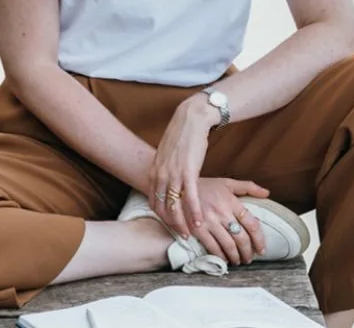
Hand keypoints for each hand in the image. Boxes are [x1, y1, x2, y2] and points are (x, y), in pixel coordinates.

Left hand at [148, 95, 269, 264]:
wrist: (191, 118)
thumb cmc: (181, 135)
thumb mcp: (166, 154)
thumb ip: (164, 169)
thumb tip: (167, 181)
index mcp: (154, 171)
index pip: (153, 202)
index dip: (161, 217)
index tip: (170, 225)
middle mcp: (161, 175)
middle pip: (163, 208)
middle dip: (171, 224)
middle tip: (181, 235)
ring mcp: (174, 174)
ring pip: (175, 207)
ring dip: (182, 223)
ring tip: (190, 234)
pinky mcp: (189, 172)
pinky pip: (190, 198)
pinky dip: (194, 213)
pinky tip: (199, 222)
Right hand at [183, 175, 271, 265]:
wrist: (179, 189)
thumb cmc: (205, 186)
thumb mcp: (226, 183)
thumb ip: (248, 187)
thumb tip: (266, 193)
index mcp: (231, 200)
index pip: (251, 223)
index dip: (259, 239)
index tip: (262, 249)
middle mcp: (222, 212)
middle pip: (241, 237)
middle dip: (248, 252)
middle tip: (249, 258)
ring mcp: (209, 221)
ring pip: (228, 245)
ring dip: (235, 257)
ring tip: (238, 261)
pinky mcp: (198, 230)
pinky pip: (213, 247)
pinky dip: (220, 256)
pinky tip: (224, 259)